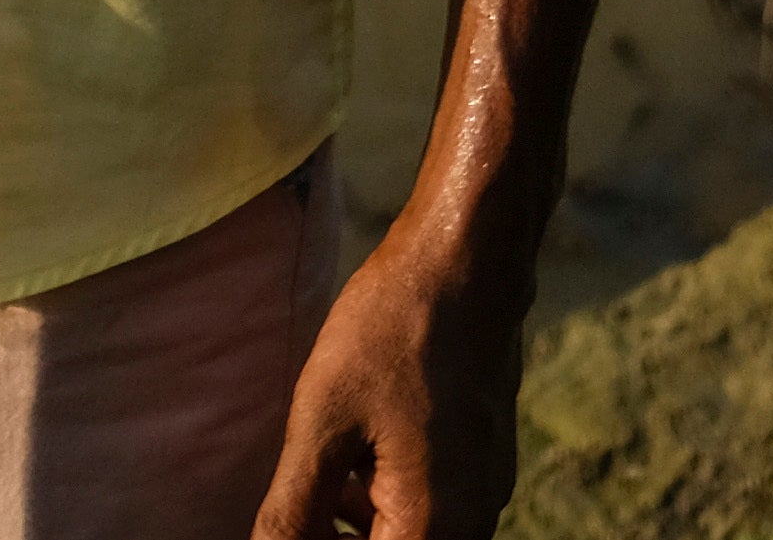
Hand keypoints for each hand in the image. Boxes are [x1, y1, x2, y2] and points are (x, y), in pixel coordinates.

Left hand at [253, 236, 526, 539]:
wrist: (468, 259)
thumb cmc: (393, 332)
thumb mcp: (323, 424)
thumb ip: (293, 513)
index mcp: (434, 529)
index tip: (287, 520)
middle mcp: (472, 526)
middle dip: (335, 534)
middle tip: (292, 505)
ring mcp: (485, 494)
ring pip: (406, 533)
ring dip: (357, 524)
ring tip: (318, 477)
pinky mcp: (485, 463)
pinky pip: (429, 508)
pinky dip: (385, 500)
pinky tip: (354, 457)